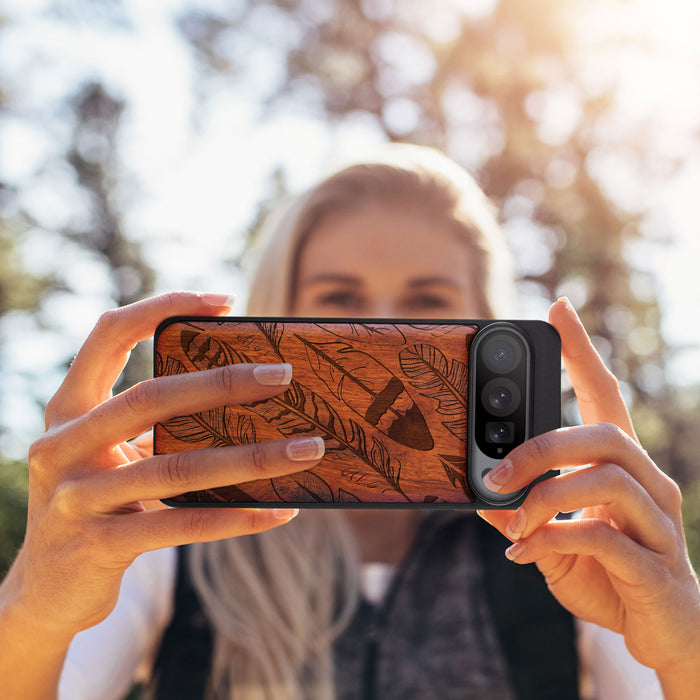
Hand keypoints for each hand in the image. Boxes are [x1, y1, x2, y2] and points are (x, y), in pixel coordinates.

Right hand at [3, 292, 323, 639]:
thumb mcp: (111, 455)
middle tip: (283, 375)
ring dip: (252, 458)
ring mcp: (76, 498)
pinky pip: (182, 525)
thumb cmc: (97, 503)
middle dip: (223, 383)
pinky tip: (281, 511)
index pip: (108, 334)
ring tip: (308, 449)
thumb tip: (245, 399)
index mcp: (68, 409)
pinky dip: (237, 517)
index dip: (162, 307)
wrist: (45, 591)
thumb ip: (154, 427)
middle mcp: (62, 445)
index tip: (224, 300)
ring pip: (177, 468)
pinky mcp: (99, 546)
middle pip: (151, 398)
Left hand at [478, 298, 699, 690]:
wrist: (663, 634)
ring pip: (606, 479)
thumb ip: (522, 515)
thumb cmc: (609, 575)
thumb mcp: (552, 539)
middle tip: (495, 472)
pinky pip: (604, 538)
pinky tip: (523, 554)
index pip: (605, 395)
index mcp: (622, 468)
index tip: (558, 309)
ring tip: (511, 522)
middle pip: (604, 434)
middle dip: (541, 447)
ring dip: (544, 497)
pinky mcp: (656, 566)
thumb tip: (480, 497)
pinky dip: (553, 540)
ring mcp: (659, 523)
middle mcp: (649, 484)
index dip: (582, 352)